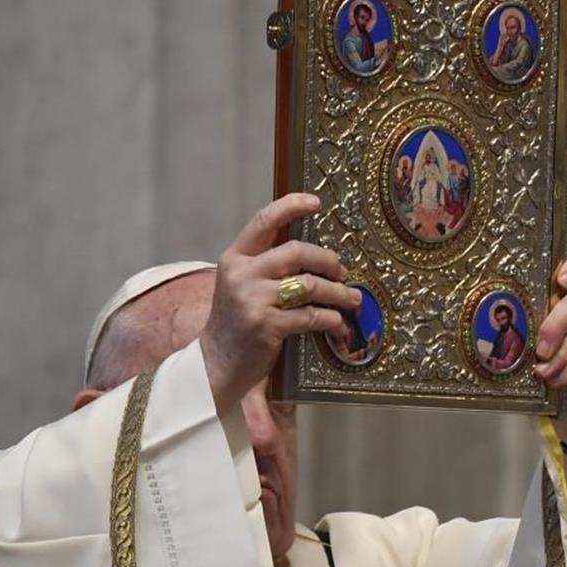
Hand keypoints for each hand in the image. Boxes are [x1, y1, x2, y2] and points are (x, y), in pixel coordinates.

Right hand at [200, 193, 361, 411]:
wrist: (215, 363)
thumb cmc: (236, 322)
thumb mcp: (240, 285)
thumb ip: (266, 265)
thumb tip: (311, 252)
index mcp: (234, 258)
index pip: (264, 221)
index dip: (291, 206)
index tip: (315, 202)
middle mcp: (242, 274)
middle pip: (296, 251)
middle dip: (328, 261)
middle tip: (342, 273)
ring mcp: (253, 300)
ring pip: (310, 285)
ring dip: (338, 293)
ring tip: (351, 300)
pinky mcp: (267, 325)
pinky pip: (312, 316)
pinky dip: (332, 321)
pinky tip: (339, 326)